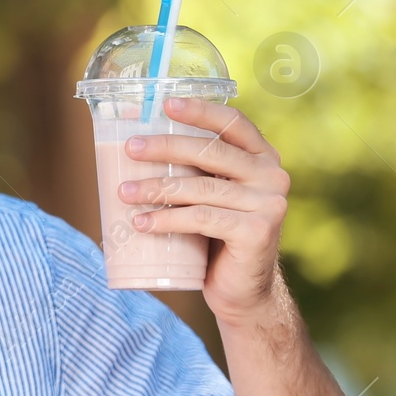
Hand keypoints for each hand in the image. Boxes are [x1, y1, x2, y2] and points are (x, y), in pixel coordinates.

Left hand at [117, 96, 289, 325]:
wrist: (241, 291)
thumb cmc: (215, 238)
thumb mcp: (208, 196)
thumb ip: (192, 172)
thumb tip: (131, 147)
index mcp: (262, 158)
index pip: (233, 123)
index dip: (200, 111)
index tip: (166, 104)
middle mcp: (272, 175)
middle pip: (211, 152)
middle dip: (165, 148)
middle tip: (130, 149)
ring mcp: (269, 203)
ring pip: (201, 188)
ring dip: (156, 187)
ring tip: (123, 192)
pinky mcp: (257, 231)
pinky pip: (203, 219)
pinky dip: (166, 219)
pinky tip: (141, 223)